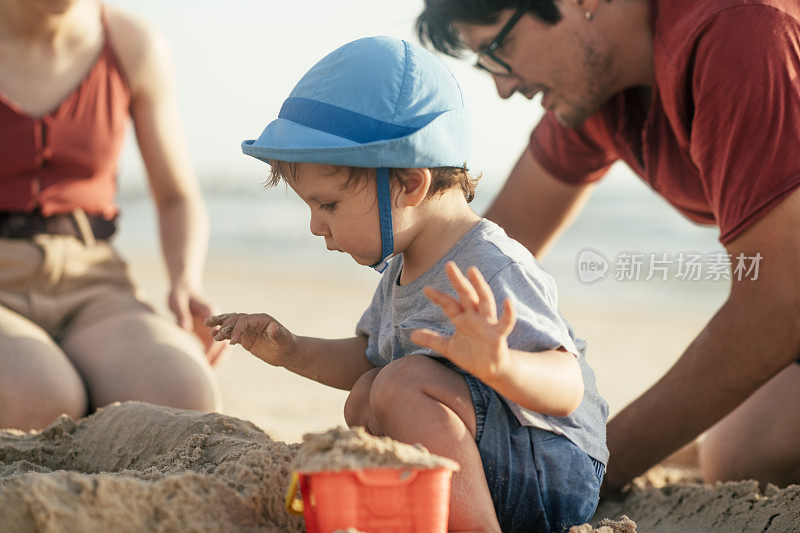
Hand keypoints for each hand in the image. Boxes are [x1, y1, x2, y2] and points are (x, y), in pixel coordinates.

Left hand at [168, 284, 226, 365]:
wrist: (185, 288)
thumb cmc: (180, 294)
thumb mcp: (178, 301)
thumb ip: (182, 314)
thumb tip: (185, 328)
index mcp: (211, 312)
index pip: (217, 334)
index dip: (211, 348)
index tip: (203, 359)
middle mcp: (217, 321)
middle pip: (225, 343)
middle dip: (218, 359)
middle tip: (208, 373)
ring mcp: (215, 327)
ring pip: (223, 348)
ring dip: (217, 360)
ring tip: (207, 375)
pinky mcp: (210, 332)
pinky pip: (214, 348)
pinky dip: (211, 358)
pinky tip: (203, 368)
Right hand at [204, 312, 297, 367]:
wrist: (287, 352)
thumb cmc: (287, 344)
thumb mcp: (284, 340)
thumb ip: (278, 334)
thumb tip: (274, 328)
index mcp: (261, 319)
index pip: (245, 321)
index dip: (238, 329)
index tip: (233, 342)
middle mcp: (253, 321)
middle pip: (235, 319)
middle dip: (225, 326)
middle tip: (216, 336)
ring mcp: (248, 328)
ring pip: (231, 323)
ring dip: (220, 324)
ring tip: (207, 325)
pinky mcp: (245, 337)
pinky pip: (232, 333)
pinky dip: (223, 333)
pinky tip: (213, 335)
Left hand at [410, 262, 515, 381]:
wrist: (488, 370)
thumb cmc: (470, 354)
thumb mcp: (448, 347)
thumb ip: (432, 340)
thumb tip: (412, 335)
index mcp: (462, 318)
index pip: (449, 304)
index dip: (438, 297)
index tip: (426, 289)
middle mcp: (475, 316)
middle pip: (466, 295)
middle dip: (458, 281)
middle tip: (449, 265)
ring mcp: (487, 323)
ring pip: (485, 301)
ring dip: (479, 286)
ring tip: (472, 271)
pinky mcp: (498, 335)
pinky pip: (505, 322)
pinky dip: (508, 313)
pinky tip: (508, 301)